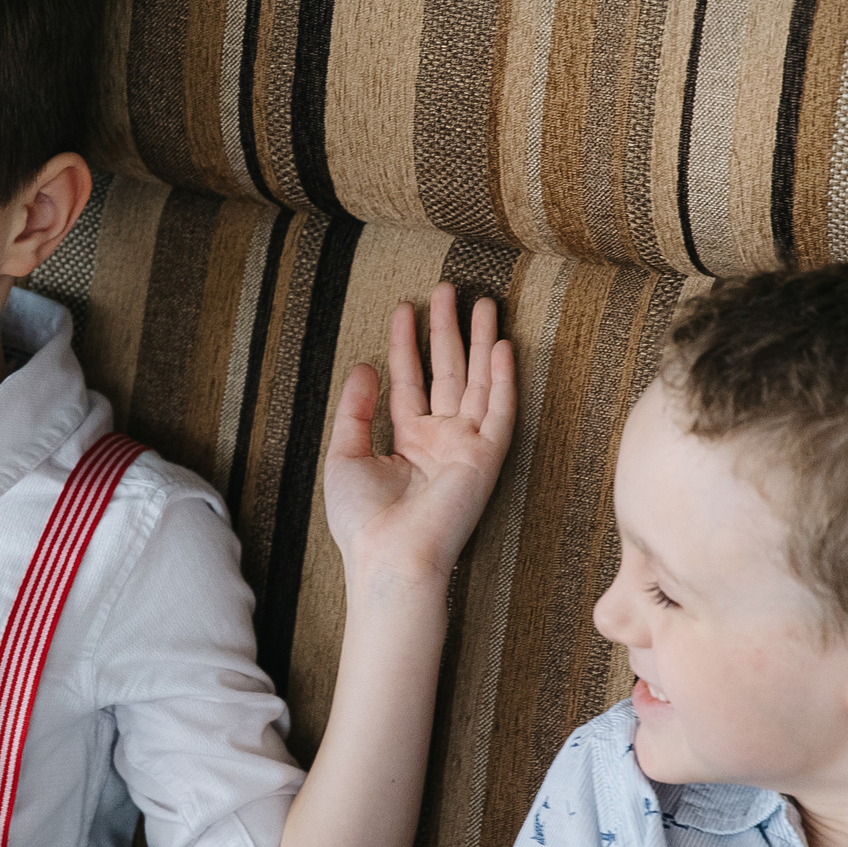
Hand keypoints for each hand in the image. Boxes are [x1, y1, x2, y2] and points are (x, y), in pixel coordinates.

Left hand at [323, 283, 515, 592]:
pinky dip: (502, 380)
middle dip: (447, 331)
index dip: (407, 344)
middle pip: (447, 373)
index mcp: (408, 442)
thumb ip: (356, 409)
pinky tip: (502, 346)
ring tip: (482, 302)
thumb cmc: (363, 521)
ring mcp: (465, 448)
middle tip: (448, 289)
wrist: (388, 557)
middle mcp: (440, 441)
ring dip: (480, 343)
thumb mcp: (345, 454)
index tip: (406, 308)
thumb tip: (364, 366)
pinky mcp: (486, 459)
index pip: (410, 382)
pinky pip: (499, 412)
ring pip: (476, 383)